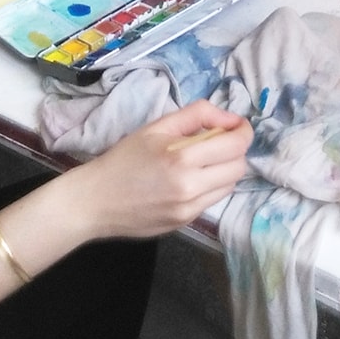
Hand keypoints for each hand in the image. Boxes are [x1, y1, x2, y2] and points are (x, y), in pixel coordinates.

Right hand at [65, 102, 251, 240]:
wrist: (95, 201)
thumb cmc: (124, 159)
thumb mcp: (157, 127)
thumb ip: (197, 115)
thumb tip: (230, 118)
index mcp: (183, 159)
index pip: (236, 145)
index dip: (243, 132)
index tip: (238, 125)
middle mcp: (191, 188)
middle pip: (239, 167)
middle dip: (236, 150)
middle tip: (220, 141)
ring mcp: (189, 210)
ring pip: (229, 186)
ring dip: (225, 169)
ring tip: (203, 161)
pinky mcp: (185, 223)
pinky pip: (212, 200)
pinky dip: (210, 186)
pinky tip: (190, 179)